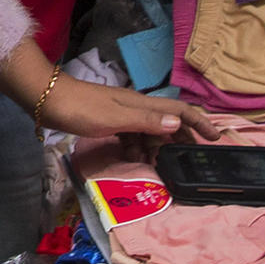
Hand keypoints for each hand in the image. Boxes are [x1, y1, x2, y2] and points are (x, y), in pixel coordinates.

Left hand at [28, 76, 221, 144]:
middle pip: (167, 123)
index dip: (199, 123)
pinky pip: (132, 135)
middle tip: (187, 160)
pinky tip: (133, 157)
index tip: (215, 138)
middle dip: (180, 140)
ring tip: (156, 164)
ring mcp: (122, 114)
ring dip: (155, 147)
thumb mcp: (115, 118)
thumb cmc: (81, 108)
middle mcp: (136, 107)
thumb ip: (146, 121)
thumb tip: (178, 123)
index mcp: (142, 104)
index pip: (179, 111)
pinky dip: (137, 147)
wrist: (48, 99)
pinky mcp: (109, 121)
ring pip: (149, 132)